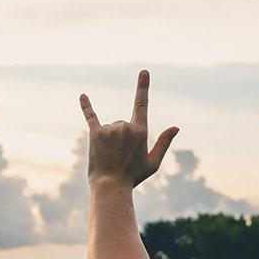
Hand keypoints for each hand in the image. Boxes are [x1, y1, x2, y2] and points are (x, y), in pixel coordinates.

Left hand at [79, 69, 178, 188]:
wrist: (111, 186)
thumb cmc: (133, 176)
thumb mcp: (153, 163)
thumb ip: (164, 143)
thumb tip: (176, 127)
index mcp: (140, 131)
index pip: (142, 104)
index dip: (143, 87)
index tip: (143, 72)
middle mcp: (124, 126)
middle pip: (124, 124)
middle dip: (123, 138)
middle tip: (121, 157)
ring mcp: (109, 129)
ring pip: (111, 127)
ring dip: (111, 139)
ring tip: (110, 156)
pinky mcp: (95, 133)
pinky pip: (91, 116)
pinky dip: (86, 106)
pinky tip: (82, 95)